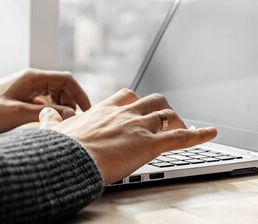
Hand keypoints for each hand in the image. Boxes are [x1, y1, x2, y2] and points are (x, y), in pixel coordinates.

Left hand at [0, 69, 90, 133]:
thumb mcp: (19, 114)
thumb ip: (48, 113)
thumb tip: (72, 113)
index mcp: (32, 77)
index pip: (66, 79)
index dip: (80, 93)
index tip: (87, 109)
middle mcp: (30, 79)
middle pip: (61, 85)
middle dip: (71, 100)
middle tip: (75, 119)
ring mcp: (24, 87)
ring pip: (53, 92)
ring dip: (61, 105)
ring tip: (62, 121)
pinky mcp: (19, 96)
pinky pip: (42, 99)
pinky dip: (50, 108)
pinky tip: (47, 120)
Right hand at [39, 88, 217, 183]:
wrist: (66, 160)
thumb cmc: (59, 149)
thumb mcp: (52, 130)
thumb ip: (51, 121)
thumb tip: (44, 115)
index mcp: (105, 109)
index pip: (127, 96)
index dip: (137, 102)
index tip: (139, 107)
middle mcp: (126, 113)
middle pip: (153, 101)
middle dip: (162, 109)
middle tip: (165, 119)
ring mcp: (140, 126)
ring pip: (168, 115)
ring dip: (179, 121)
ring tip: (187, 128)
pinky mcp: (151, 143)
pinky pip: (181, 137)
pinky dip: (200, 134)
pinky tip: (212, 132)